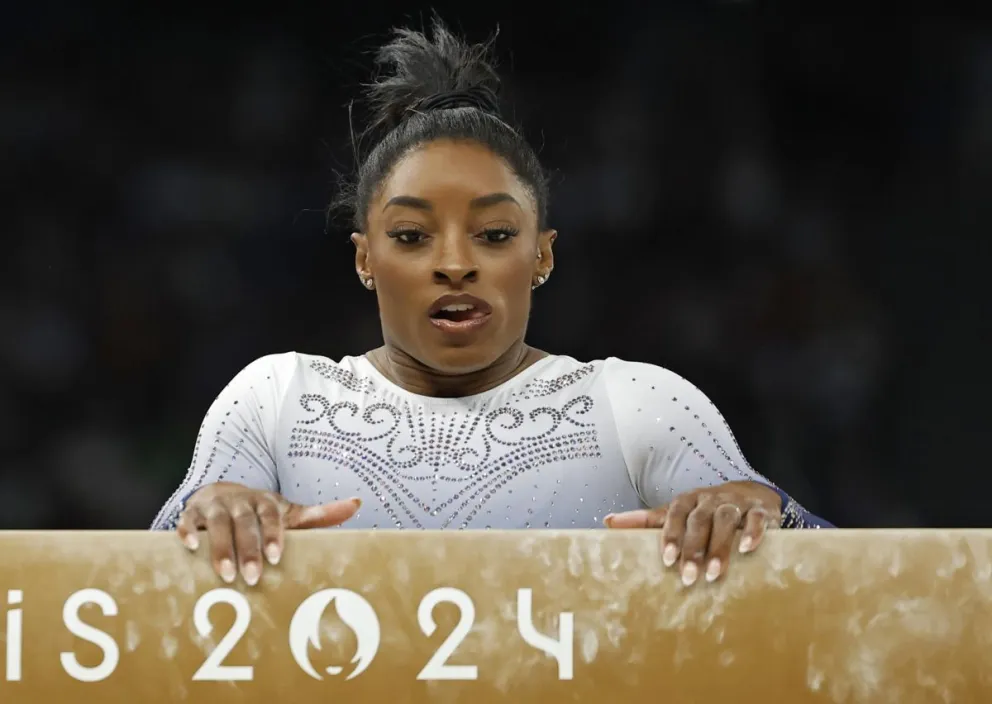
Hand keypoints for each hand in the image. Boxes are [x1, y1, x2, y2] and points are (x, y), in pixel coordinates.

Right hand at [176, 482, 360, 585]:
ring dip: (219, 548)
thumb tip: (356, 504)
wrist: (222, 493)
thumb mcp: (288, 512)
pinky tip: (189, 548)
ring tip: (224, 574)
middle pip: (244, 522)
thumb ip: (319, 515)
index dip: (273, 534)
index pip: (270, 515)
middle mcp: (240, 501)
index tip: (276, 557)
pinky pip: (187, 520)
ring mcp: (215, 505)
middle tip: (251, 577)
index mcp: (265, 501)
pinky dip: (187, 532)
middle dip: (247, 549)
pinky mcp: (192, 512)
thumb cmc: (260, 512)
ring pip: (216, 524)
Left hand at [604, 481, 781, 585]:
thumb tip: (608, 522)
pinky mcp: (759, 511)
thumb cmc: (704, 510)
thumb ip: (646, 520)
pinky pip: (756, 519)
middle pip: (699, 521)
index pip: (674, 515)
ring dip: (719, 546)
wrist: (749, 494)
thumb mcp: (676, 513)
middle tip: (688, 577)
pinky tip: (747, 549)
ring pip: (725, 520)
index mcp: (687, 501)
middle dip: (693, 549)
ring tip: (714, 573)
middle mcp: (709, 500)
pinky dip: (752, 532)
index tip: (666, 560)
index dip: (670, 536)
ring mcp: (734, 504)